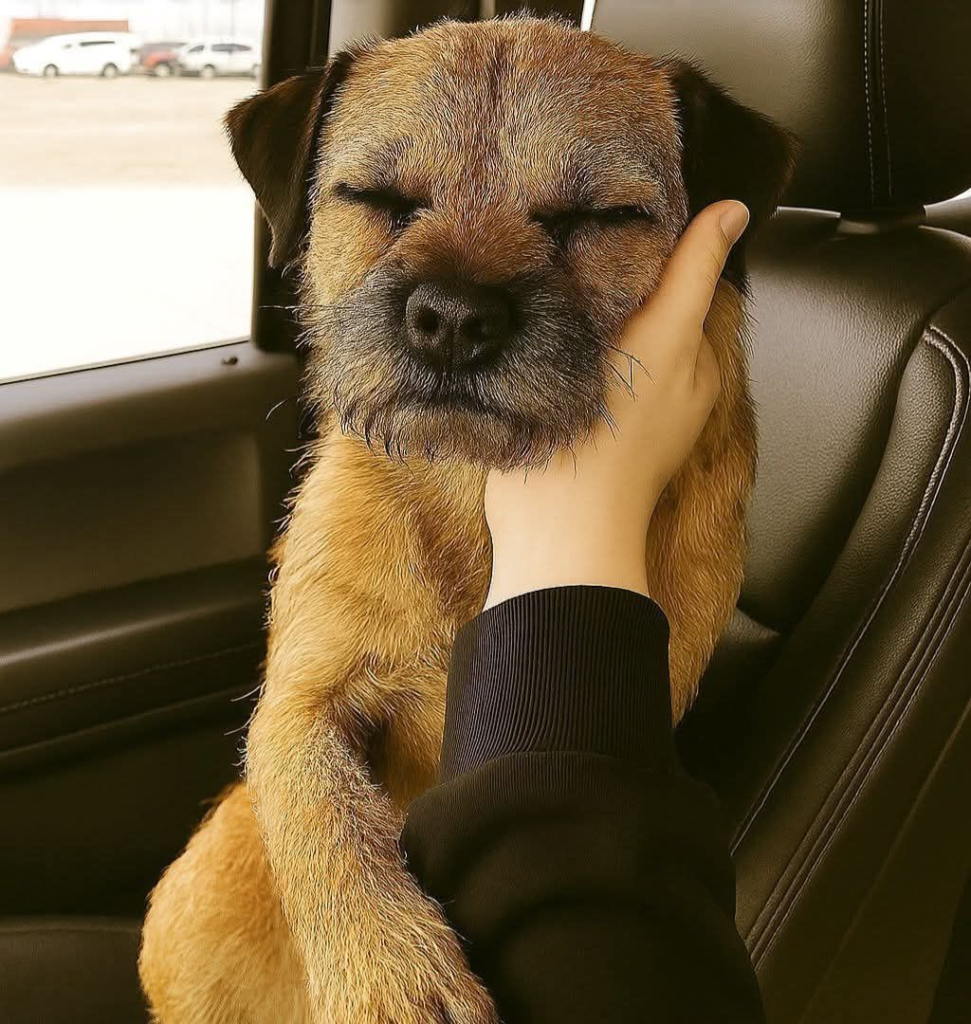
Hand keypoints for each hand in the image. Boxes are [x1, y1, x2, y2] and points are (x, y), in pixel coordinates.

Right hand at [484, 200, 749, 608]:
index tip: (617, 209)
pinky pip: (567, 360)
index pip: (681, 284)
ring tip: (544, 266)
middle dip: (611, 272)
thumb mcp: (667, 340)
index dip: (653, 245)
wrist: (553, 522)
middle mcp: (657, 382)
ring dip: (579, 303)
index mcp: (690, 362)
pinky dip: (556, 339)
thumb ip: (694, 276)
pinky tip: (531, 320)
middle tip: (570, 228)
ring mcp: (610, 404)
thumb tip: (734, 211)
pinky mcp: (567, 417)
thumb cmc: (616, 434)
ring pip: (601, 330)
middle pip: (639, 304)